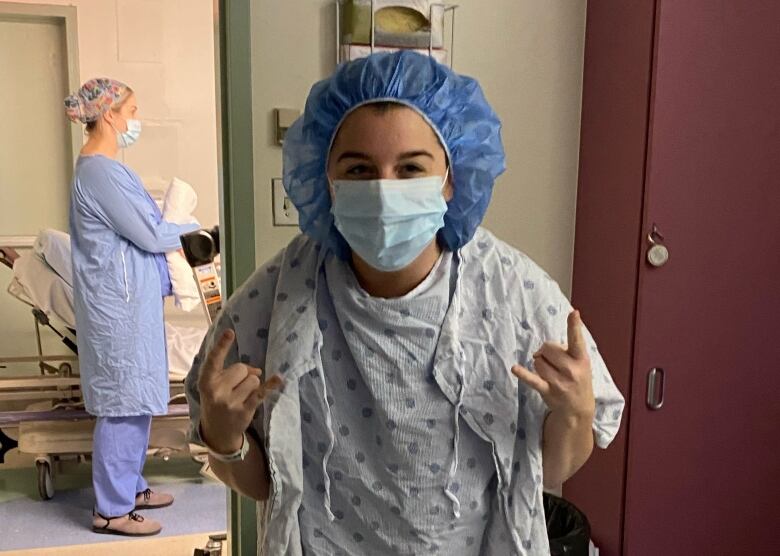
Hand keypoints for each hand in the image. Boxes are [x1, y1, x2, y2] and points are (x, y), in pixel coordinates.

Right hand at [198, 329, 282, 453]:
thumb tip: (258, 371)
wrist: (217, 432)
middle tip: (235, 388)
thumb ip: (231, 373)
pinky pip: (261, 392)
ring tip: (241, 397)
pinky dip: (271, 385)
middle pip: (241, 368)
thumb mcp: (216, 386)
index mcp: (206, 381)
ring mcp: (230, 402)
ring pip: (253, 379)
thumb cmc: (217, 401)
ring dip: (252, 385)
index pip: (214, 360)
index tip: (230, 332)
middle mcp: (216, 391)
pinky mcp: (244, 410)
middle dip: (243, 374)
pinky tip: (279, 379)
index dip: (222, 345)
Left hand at [512, 310, 594, 419]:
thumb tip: (542, 350)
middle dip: (546, 351)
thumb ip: (567, 350)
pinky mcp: (547, 390)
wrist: (579, 408)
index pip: (577, 340)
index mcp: (581, 359)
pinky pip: (532, 379)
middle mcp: (572, 369)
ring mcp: (559, 381)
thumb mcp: (580, 363)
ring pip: (538, 360)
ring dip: (539, 363)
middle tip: (553, 361)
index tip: (573, 313)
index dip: (574, 325)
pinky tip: (515, 369)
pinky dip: (523, 374)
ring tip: (549, 372)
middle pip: (547, 347)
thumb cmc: (577, 378)